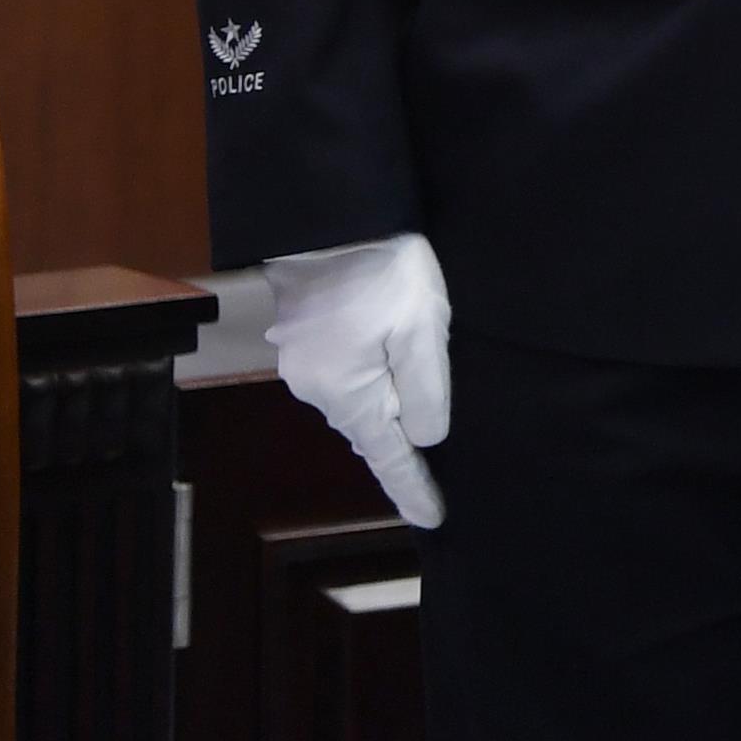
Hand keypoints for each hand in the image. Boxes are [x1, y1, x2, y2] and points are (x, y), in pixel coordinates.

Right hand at [267, 234, 452, 529]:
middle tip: (432, 487)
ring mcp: (306, 364)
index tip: (434, 519)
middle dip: (399, 457)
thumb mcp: (421, 332)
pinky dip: (371, 393)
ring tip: (417, 444)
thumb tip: (424, 440)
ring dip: (385, 421)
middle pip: (368, 431)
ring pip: (356, 404)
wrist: (331, 222)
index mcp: (347, 394)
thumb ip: (426, 391)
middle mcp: (317, 389)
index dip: (412, 488)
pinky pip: (347, 381)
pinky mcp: (307, 339)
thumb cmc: (383, 275)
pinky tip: (389, 392)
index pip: (387, 455)